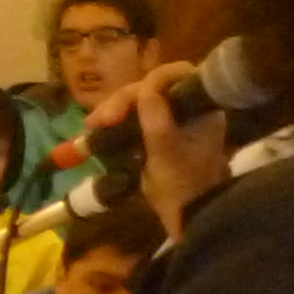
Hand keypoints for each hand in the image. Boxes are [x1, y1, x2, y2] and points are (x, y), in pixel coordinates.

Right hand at [97, 63, 231, 238]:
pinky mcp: (161, 134)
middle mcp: (191, 108)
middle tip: (98, 122)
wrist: (190, 216)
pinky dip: (118, 122)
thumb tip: (145, 87)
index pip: (176, 76)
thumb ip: (156, 115)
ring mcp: (175, 121)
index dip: (149, 83)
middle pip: (153, 89)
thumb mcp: (166, 148)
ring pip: (141, 103)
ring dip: (115, 112)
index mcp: (201, 107)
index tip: (126, 104)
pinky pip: (137, 118)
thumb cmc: (182, 184)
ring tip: (91, 128)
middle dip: (123, 102)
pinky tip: (98, 130)